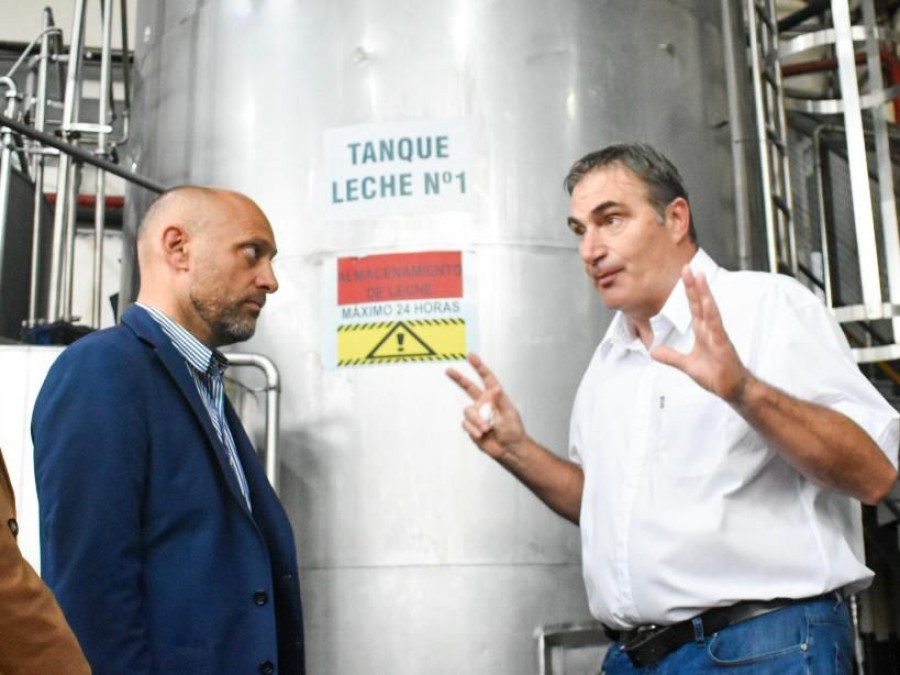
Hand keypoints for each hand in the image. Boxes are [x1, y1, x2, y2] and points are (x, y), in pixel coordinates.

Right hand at [445, 353, 525, 460]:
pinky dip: (474, 428)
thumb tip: (494, 387)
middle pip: (469, 388)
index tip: (471, 356)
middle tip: (449, 371)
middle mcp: (484, 404)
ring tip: (487, 428)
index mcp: (495, 397)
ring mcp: (477, 415)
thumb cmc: (514, 430)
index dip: (478, 367)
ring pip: (468, 411)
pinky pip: (467, 423)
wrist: (509, 449)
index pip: (486, 378)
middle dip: (459, 379)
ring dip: (477, 420)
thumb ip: (500, 399)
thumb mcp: (510, 412)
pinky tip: (482, 434)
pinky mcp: (472, 426)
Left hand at [652, 266, 752, 402]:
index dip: (689, 291)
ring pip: (710, 310)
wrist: (732, 389)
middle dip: (694, 285)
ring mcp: (718, 336)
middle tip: (687, 267)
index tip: (685, 275)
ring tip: (699, 278)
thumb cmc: (716, 375)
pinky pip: (717, 327)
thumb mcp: (686, 365)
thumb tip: (654, 351)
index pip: (694, 306)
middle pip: (701, 303)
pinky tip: (708, 304)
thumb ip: (670, 356)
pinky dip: (712, 315)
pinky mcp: (723, 345)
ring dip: (704, 293)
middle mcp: (711, 329)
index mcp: (703, 331)